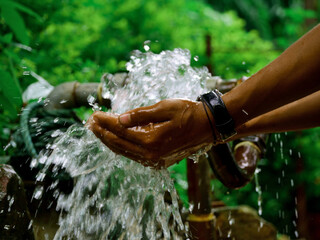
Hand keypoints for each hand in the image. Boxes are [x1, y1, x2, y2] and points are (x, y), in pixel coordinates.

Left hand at [86, 99, 213, 167]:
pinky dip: (122, 147)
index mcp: (152, 140)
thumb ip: (140, 114)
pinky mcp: (159, 161)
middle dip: (102, 133)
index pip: (120, 131)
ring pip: (125, 152)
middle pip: (118, 144)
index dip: (105, 122)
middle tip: (90, 122)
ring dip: (109, 141)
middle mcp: (152, 154)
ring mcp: (155, 160)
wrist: (208, 126)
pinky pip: (134, 156)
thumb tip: (120, 118)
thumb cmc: (188, 113)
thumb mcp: (164, 107)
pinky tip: (115, 140)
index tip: (94, 114)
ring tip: (97, 131)